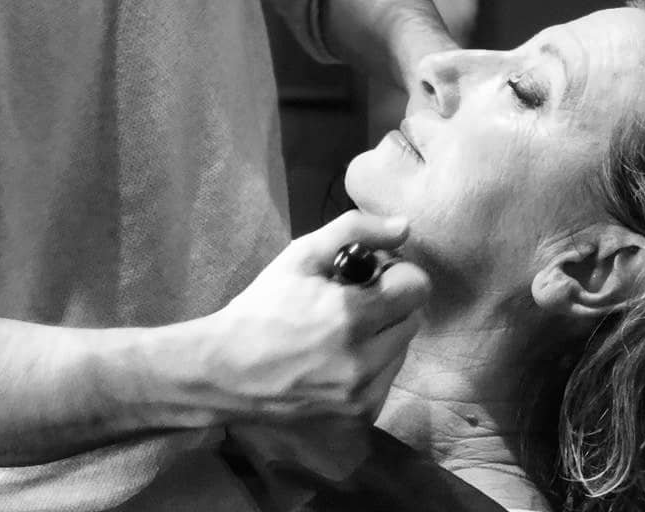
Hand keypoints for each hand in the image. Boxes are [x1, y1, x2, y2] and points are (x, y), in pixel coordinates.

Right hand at [202, 210, 429, 423]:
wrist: (227, 370)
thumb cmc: (264, 307)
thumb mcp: (301, 256)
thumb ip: (354, 231)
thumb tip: (404, 226)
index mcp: (352, 315)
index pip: (417, 287)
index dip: (397, 273)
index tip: (375, 275)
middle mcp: (365, 359)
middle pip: (412, 319)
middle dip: (390, 304)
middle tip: (355, 301)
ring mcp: (363, 394)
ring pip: (400, 351)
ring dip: (383, 336)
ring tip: (342, 332)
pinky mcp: (358, 417)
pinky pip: (385, 381)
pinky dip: (371, 367)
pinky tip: (337, 360)